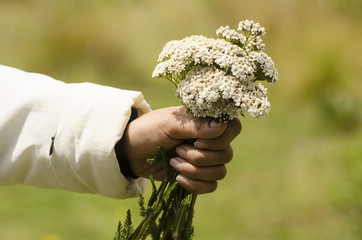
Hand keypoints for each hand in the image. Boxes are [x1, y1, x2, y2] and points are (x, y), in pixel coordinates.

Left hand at [123, 106, 241, 193]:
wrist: (132, 152)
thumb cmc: (149, 130)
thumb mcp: (169, 124)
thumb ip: (195, 125)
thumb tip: (221, 125)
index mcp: (205, 122)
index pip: (233, 128)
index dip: (220, 139)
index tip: (198, 141)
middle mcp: (209, 140)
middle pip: (227, 154)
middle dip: (201, 157)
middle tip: (179, 150)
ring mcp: (204, 159)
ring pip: (220, 172)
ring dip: (195, 170)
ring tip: (174, 163)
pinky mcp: (197, 176)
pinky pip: (211, 186)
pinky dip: (195, 184)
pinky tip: (178, 178)